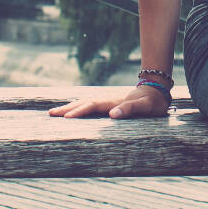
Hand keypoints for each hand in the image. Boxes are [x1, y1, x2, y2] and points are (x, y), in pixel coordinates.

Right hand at [47, 85, 169, 118]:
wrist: (157, 90)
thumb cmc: (153, 102)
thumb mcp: (145, 107)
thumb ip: (130, 109)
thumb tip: (112, 114)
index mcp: (113, 102)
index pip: (92, 106)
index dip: (79, 111)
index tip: (66, 118)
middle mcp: (107, 100)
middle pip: (84, 103)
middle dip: (67, 109)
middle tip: (50, 114)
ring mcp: (107, 100)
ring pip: (84, 103)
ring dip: (70, 107)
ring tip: (54, 113)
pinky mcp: (108, 103)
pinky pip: (89, 105)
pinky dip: (77, 107)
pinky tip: (71, 111)